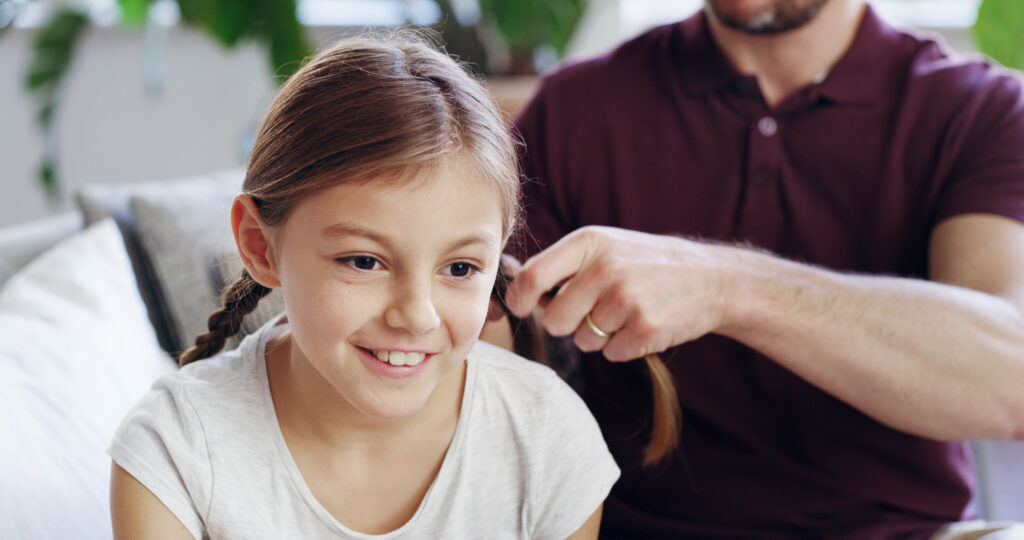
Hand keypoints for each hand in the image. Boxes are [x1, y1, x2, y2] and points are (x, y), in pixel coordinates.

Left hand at [505, 226, 732, 360]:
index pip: (533, 277)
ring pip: (583, 340)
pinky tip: (643, 324)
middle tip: (594, 310)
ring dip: (599, 335)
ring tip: (627, 311)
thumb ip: (563, 266)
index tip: (522, 308)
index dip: (519, 300)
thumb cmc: (645, 264)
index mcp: (589, 242)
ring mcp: (626, 298)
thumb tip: (515, 289)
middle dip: (567, 323)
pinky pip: (610, 353)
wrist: (711, 278)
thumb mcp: (605, 247)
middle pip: (554, 320)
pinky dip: (623, 346)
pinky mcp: (645, 328)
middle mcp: (605, 268)